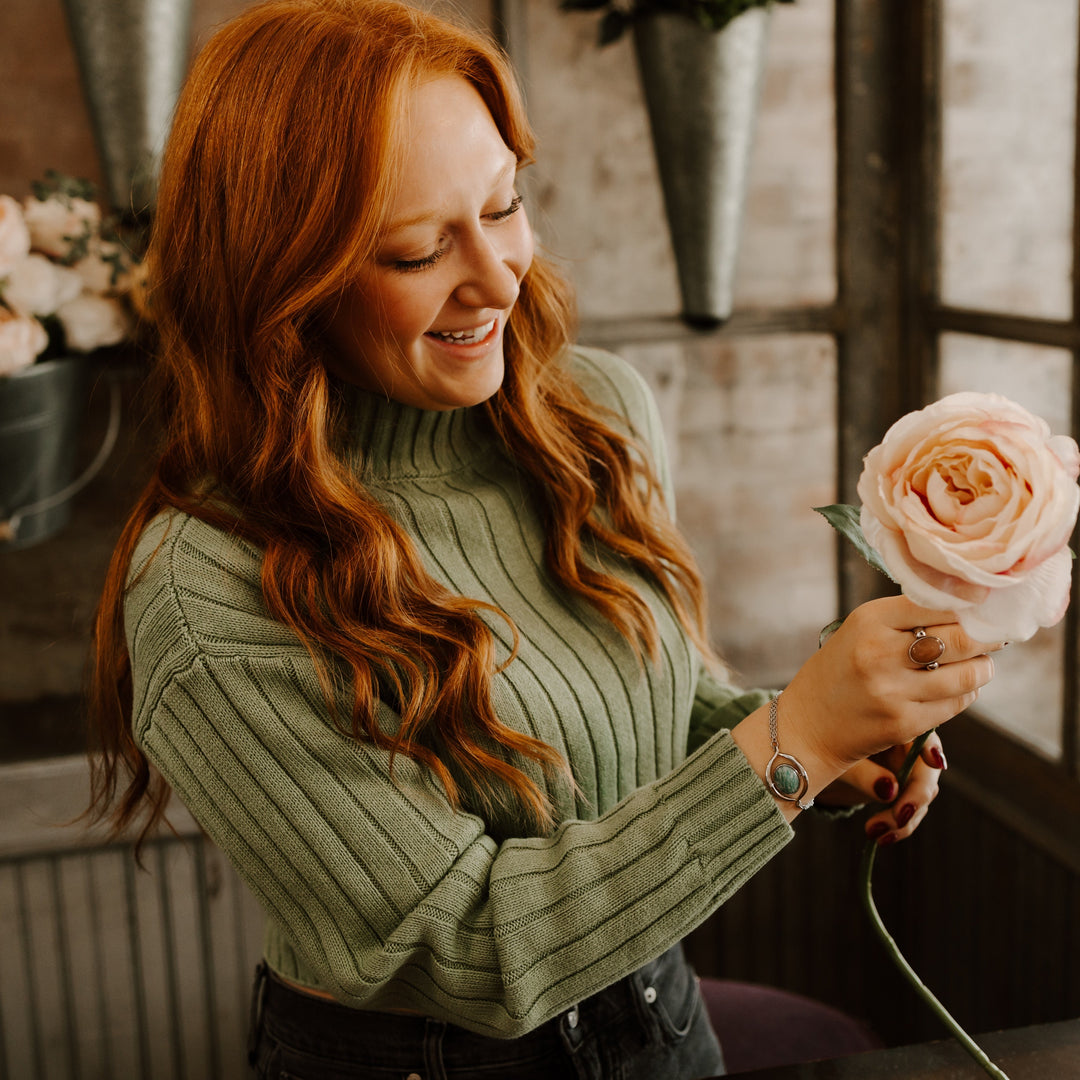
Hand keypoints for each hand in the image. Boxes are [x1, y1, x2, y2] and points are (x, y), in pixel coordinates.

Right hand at [781, 595, 1001, 777]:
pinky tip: (958, 688)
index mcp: (869, 621)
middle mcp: (880, 653)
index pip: (937, 603)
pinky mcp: (904, 723)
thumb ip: (905, 618)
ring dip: (983, 668)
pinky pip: (955, 704)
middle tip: (998, 634)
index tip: (985, 603)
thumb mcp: (859, 630)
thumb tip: (968, 608)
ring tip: (982, 663)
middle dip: (989, 636)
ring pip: (967, 675)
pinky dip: (965, 693)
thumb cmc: (840, 670)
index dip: (969, 603)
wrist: (807, 724)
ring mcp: (893, 691)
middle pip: (961, 639)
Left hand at [817, 732, 947, 844]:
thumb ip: (863, 772)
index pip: (919, 731)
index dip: (930, 746)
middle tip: (899, 816)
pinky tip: (880, 838)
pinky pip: (910, 809)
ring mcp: (907, 768)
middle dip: (916, 796)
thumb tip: (890, 790)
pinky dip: (898, 826)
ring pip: (922, 794)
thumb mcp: (837, 759)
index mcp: (890, 723)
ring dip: (904, 818)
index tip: (934, 761)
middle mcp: (905, 744)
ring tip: (874, 831)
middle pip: (927, 769)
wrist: (810, 767)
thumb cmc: (823, 750)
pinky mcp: (903, 790)